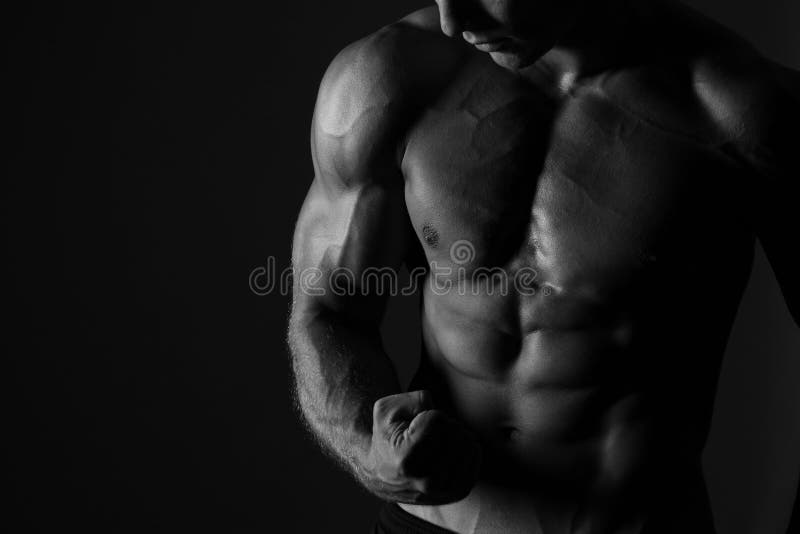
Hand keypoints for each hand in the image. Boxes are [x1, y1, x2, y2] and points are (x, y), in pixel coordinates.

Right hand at [365, 390, 481, 503]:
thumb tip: (432, 404)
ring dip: (456, 437)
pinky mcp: (457, 492)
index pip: (438, 420)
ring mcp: (444, 490)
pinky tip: (449, 450)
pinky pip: (475, 456)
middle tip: (427, 435)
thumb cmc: (386, 438)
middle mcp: (426, 480)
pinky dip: (466, 447)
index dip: (428, 415)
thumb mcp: (386, 411)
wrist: (382, 474)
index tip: (414, 426)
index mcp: (405, 460)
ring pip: (469, 444)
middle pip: (456, 433)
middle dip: (444, 425)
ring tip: (437, 443)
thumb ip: (411, 400)